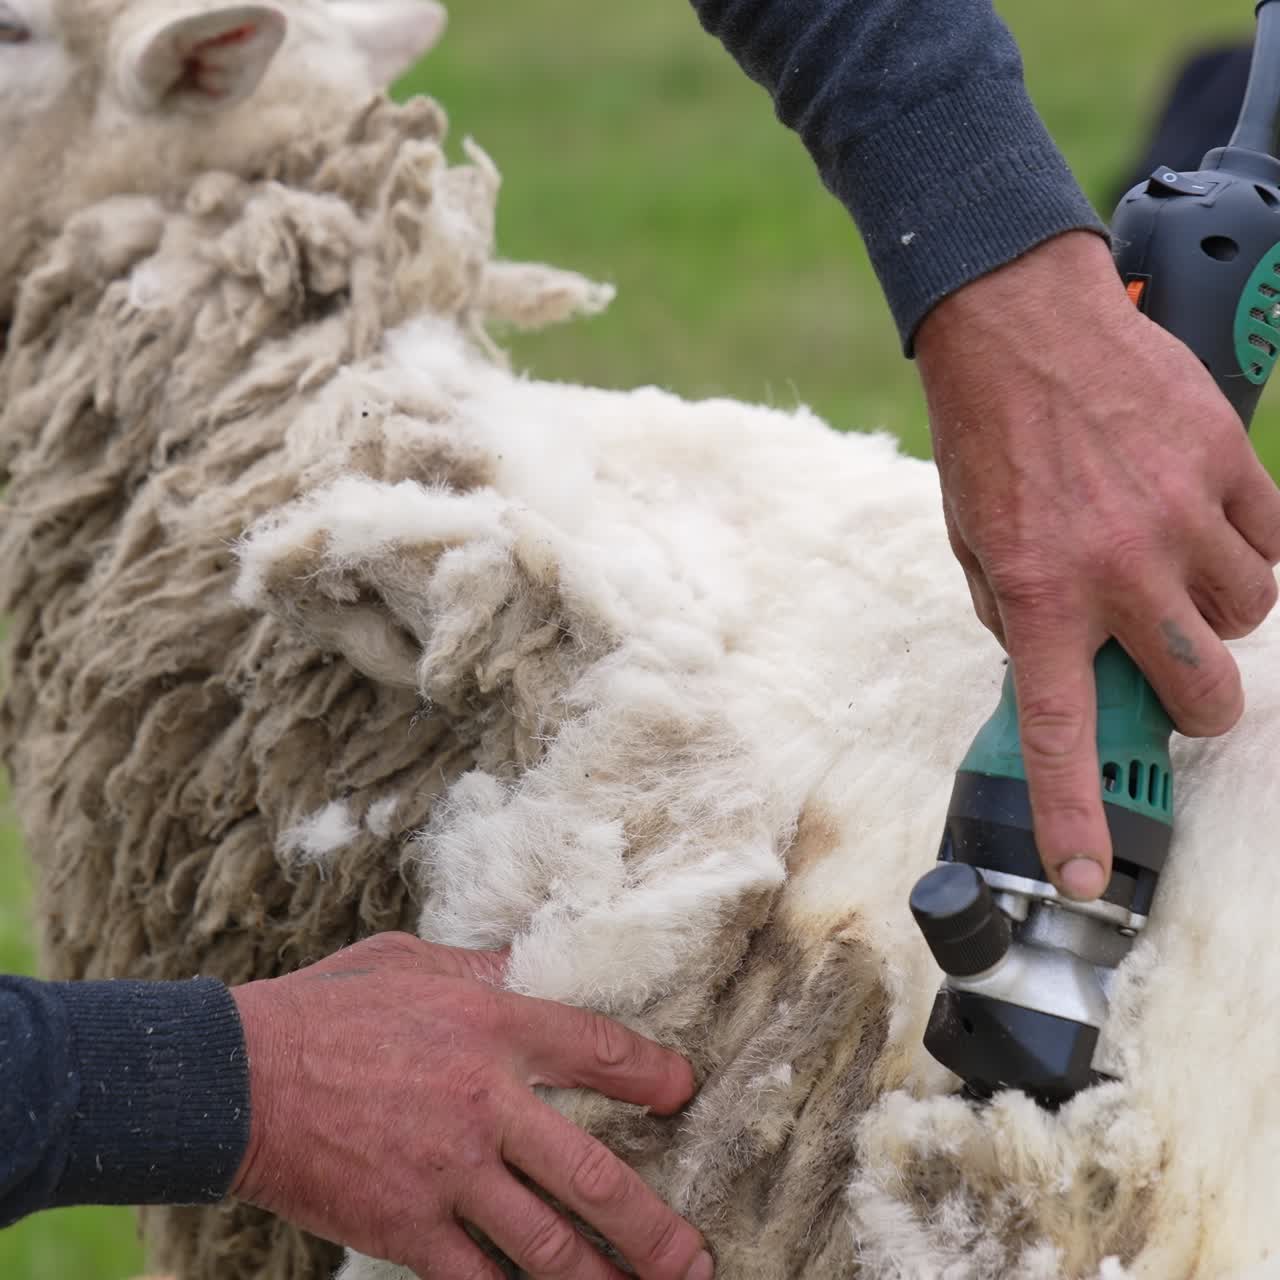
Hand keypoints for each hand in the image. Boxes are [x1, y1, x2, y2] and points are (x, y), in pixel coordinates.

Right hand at [229, 933, 711, 1279]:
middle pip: (594, 1175)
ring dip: (605, 1279)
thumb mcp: (412, 960)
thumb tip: (534, 967)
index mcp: (492, 1025)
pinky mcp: (406, 1228)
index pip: (599, 1050)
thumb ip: (482, 969)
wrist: (234, 1077)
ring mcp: (448, 1174)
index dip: (653, 1075)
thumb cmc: (325, 1006)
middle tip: (694, 1257)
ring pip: (548, 1245)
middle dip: (655, 1226)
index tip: (682, 1091)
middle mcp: (485, 1103)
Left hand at [916, 231, 1279, 899]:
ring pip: (1251, 616)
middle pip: (1207, 691)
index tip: (1088, 876)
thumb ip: (1018, 617)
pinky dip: (1251, 549)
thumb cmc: (989, 441)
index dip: (1076, 815)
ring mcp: (1179, 517)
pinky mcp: (1225, 464)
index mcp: (1038, 596)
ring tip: (1176, 570)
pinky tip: (1210, 526)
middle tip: (1176, 672)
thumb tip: (1064, 665)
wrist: (1019, 329)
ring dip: (1219, 612)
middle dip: (1200, 701)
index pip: (1062, 731)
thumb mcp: (973, 545)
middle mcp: (1116, 569)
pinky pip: (1273, 543)